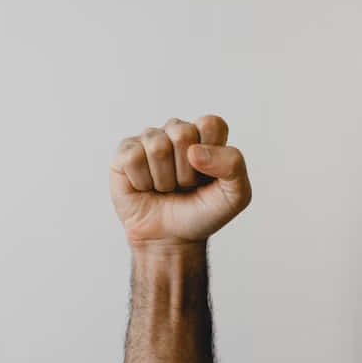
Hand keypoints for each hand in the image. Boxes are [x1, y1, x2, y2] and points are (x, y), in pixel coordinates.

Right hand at [109, 115, 251, 250]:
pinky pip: (133, 158)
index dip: (211, 154)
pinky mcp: (125, 152)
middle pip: (182, 134)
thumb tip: (194, 151)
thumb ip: (233, 165)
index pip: (211, 124)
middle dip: (186, 171)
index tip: (208, 176)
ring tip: (166, 188)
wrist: (171, 238)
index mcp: (206, 134)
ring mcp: (149, 139)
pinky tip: (145, 187)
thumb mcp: (235, 195)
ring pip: (157, 148)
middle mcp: (176, 131)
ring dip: (164, 180)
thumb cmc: (202, 212)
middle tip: (185, 185)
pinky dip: (142, 182)